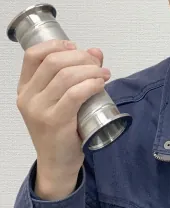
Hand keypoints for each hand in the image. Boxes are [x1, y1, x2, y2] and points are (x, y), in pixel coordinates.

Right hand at [16, 39, 110, 198]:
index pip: (33, 55)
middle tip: (97, 64)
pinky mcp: (54, 122)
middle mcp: (28, 97)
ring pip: (66, 76)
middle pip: (54, 61)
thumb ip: (77, 72)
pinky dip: (91, 84)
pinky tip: (100, 84)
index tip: (76, 47)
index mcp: (25, 87)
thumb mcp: (63, 97)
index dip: (56, 45)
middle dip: (81, 57)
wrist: (57, 162)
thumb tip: (95, 51)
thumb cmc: (61, 126)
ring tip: (104, 74)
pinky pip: (75, 94)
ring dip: (91, 70)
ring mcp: (39, 110)